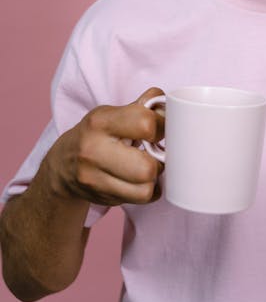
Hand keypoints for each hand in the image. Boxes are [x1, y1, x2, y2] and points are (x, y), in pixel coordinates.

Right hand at [44, 88, 164, 206]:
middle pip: (146, 167)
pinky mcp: (101, 197)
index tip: (158, 128)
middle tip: (153, 152)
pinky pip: (142, 198)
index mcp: (100, 121)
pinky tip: (139, 180)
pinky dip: (147, 190)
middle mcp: (93, 150)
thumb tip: (165, 103)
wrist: (63, 166)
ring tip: (145, 165)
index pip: (145, 124)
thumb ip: (141, 106)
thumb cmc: (96, 134)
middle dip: (158, 159)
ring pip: (146, 188)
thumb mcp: (112, 113)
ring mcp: (94, 178)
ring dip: (153, 177)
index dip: (161, 126)